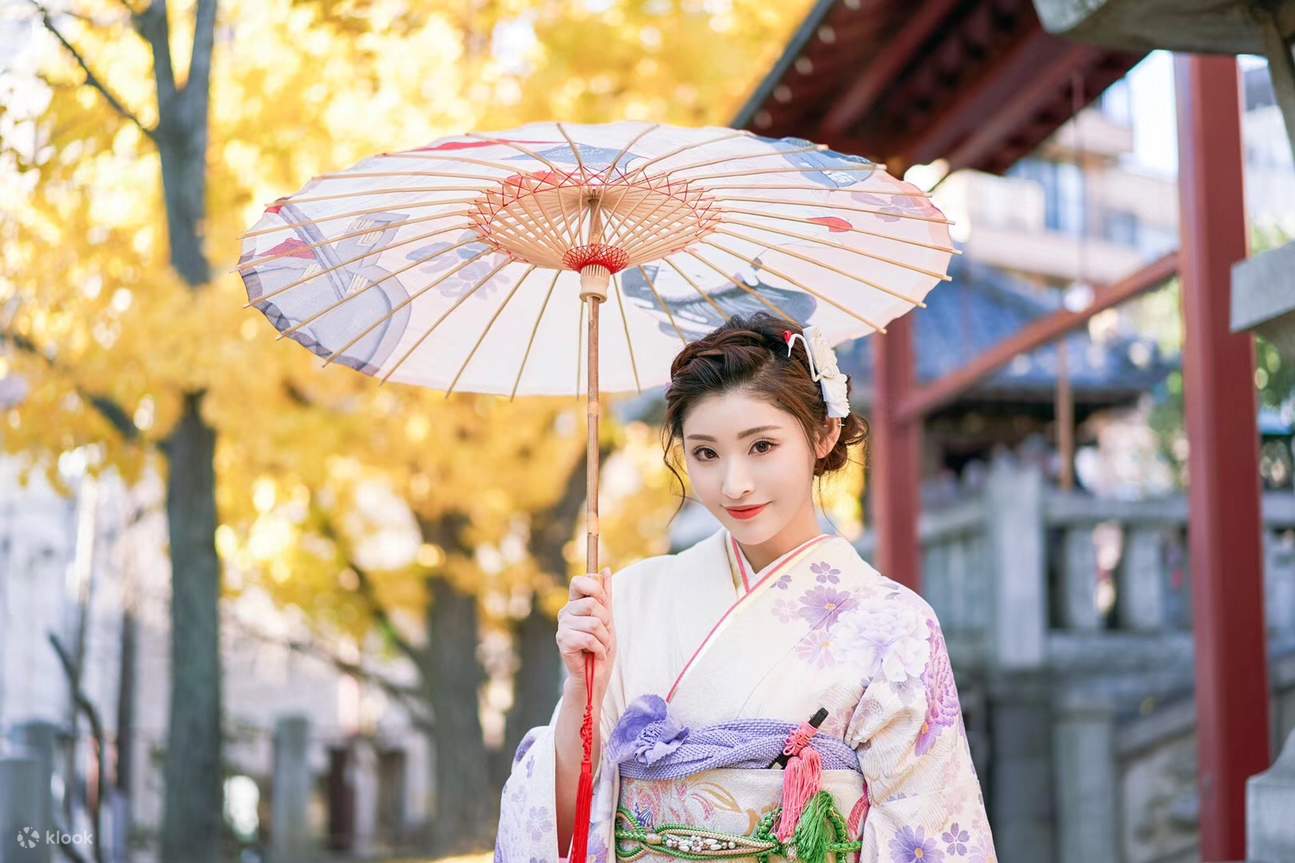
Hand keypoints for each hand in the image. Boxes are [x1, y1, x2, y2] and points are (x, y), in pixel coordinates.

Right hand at [556, 566, 615, 698]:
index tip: (603, 604)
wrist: (595, 674)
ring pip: (593, 623)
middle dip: (606, 621)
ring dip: (605, 639)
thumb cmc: (600, 646)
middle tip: (603, 633)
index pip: (579, 582)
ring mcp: (563, 627)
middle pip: (592, 604)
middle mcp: (566, 613)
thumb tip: (606, 570)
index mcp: (574, 604)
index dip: (595, 589)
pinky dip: (600, 649)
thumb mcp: (607, 617)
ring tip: (601, 646)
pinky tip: (596, 654)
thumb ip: (605, 594)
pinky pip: (589, 639)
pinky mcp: (563, 642)